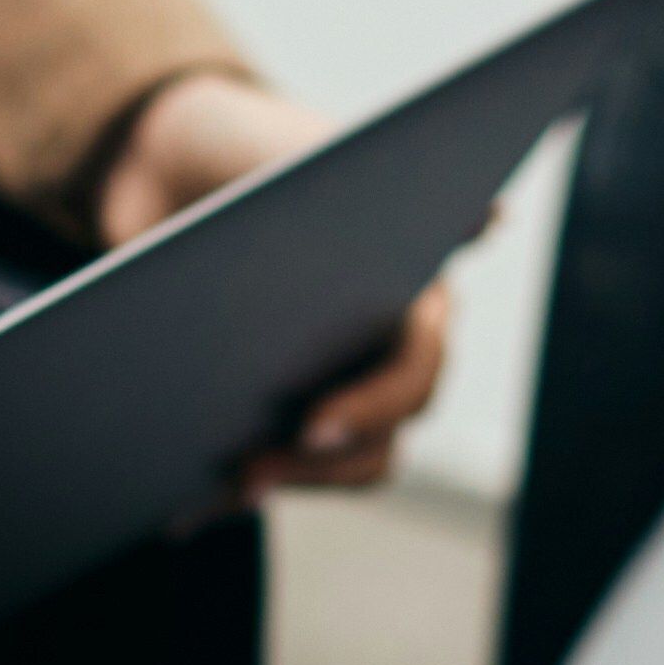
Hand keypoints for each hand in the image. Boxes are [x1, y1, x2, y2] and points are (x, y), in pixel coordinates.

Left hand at [94, 71, 451, 489]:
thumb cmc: (255, 154)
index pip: (416, 370)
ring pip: (335, 470)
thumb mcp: (304, 156)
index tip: (313, 426)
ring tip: (218, 492)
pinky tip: (172, 510)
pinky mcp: (274, 417)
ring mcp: (334, 391)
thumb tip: (492, 217)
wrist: (171, 165)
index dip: (372, 407)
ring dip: (281, 486)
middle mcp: (386, 354)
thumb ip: (375, 179)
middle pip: (379, 441)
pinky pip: (268, 477)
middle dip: (314, 465)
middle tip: (247, 476)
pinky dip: (223, 497)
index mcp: (414, 296)